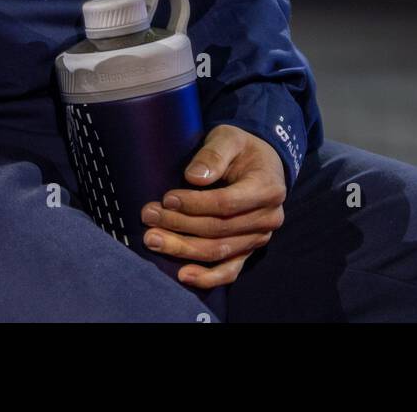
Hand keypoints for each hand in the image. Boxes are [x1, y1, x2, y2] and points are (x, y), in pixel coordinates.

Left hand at [140, 124, 286, 288]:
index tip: (167, 198)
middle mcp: (267, 218)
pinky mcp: (248, 250)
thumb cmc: (241, 147)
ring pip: (219, 251)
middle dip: (180, 225)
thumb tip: (194, 177)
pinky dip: (207, 277)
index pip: (226, 203)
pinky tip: (183, 275)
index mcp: (267, 189)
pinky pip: (230, 270)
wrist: (261, 162)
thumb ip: (214, 154)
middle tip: (148, 216)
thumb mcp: (229, 138)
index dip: (194, 204)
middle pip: (219, 229)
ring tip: (153, 239)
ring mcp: (259, 238)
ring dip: (183, 248)